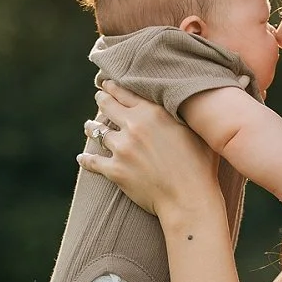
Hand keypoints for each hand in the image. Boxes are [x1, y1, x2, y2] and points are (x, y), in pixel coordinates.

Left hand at [79, 81, 219, 219]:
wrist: (189, 198)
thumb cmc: (200, 165)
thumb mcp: (195, 129)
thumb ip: (183, 112)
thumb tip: (184, 98)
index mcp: (153, 112)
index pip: (126, 92)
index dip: (114, 86)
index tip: (108, 83)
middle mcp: (134, 126)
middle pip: (107, 105)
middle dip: (102, 100)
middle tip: (99, 97)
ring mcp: (122, 148)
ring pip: (97, 131)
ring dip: (92, 127)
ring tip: (89, 126)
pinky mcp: (114, 170)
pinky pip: (92, 161)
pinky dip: (85, 159)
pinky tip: (81, 158)